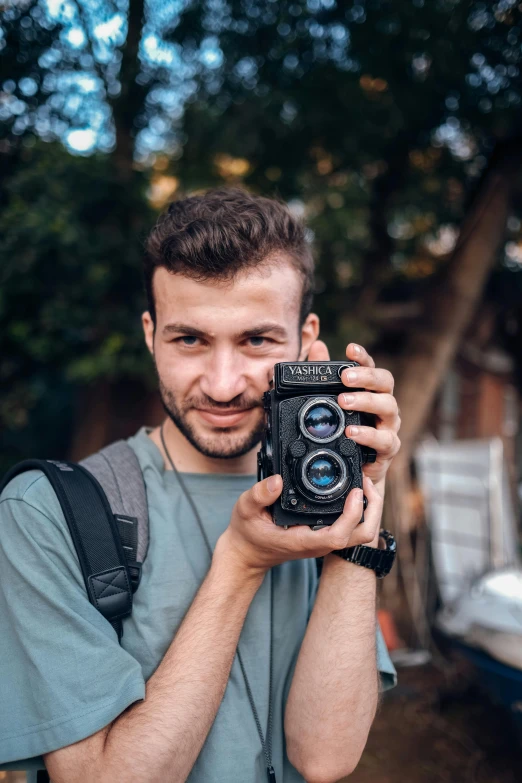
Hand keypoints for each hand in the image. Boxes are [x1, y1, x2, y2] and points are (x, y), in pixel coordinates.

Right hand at [215, 474, 382, 577]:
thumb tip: (277, 480)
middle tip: (366, 481)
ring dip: (369, 510)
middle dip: (372, 509)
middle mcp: (319, 543)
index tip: (356, 490)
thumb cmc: (247, 533)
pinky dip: (359, 511)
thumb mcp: (245, 509)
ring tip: (363, 483)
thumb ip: (259, 495)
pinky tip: (352, 491)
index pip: (339, 535)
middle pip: (361, 535)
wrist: (247, 554)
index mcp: (303, 541)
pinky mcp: (325, 537)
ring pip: (360, 533)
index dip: (353, 514)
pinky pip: (352, 528)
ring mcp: (324, 542)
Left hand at [308, 340, 400, 490]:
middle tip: (344, 377)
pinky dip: (369, 435)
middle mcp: (384, 405)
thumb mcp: (331, 404)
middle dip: (366, 377)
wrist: (356, 471)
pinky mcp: (389, 448)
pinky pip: (385, 439)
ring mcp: (390, 426)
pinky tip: (352, 432)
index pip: (372, 368)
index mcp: (372, 392)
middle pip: (385, 382)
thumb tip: (317, 346)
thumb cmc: (347, 432)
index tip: (349, 349)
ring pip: (388, 407)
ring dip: (366, 402)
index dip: (363, 357)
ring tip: (343, 402)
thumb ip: (325, 377)